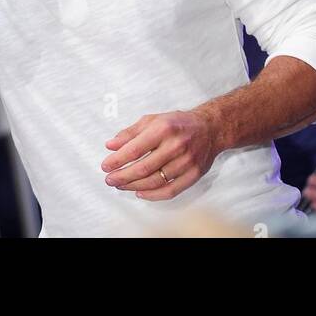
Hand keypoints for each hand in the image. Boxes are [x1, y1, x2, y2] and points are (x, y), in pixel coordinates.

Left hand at [101, 109, 220, 199]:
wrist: (209, 128)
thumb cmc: (178, 123)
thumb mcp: (152, 120)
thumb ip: (130, 132)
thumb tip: (110, 145)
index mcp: (164, 128)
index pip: (135, 149)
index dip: (117, 160)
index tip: (105, 165)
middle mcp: (176, 145)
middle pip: (143, 168)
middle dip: (122, 176)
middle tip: (110, 179)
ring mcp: (186, 162)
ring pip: (155, 181)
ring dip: (133, 186)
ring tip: (121, 185)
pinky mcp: (193, 174)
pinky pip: (170, 191)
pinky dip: (152, 195)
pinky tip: (140, 192)